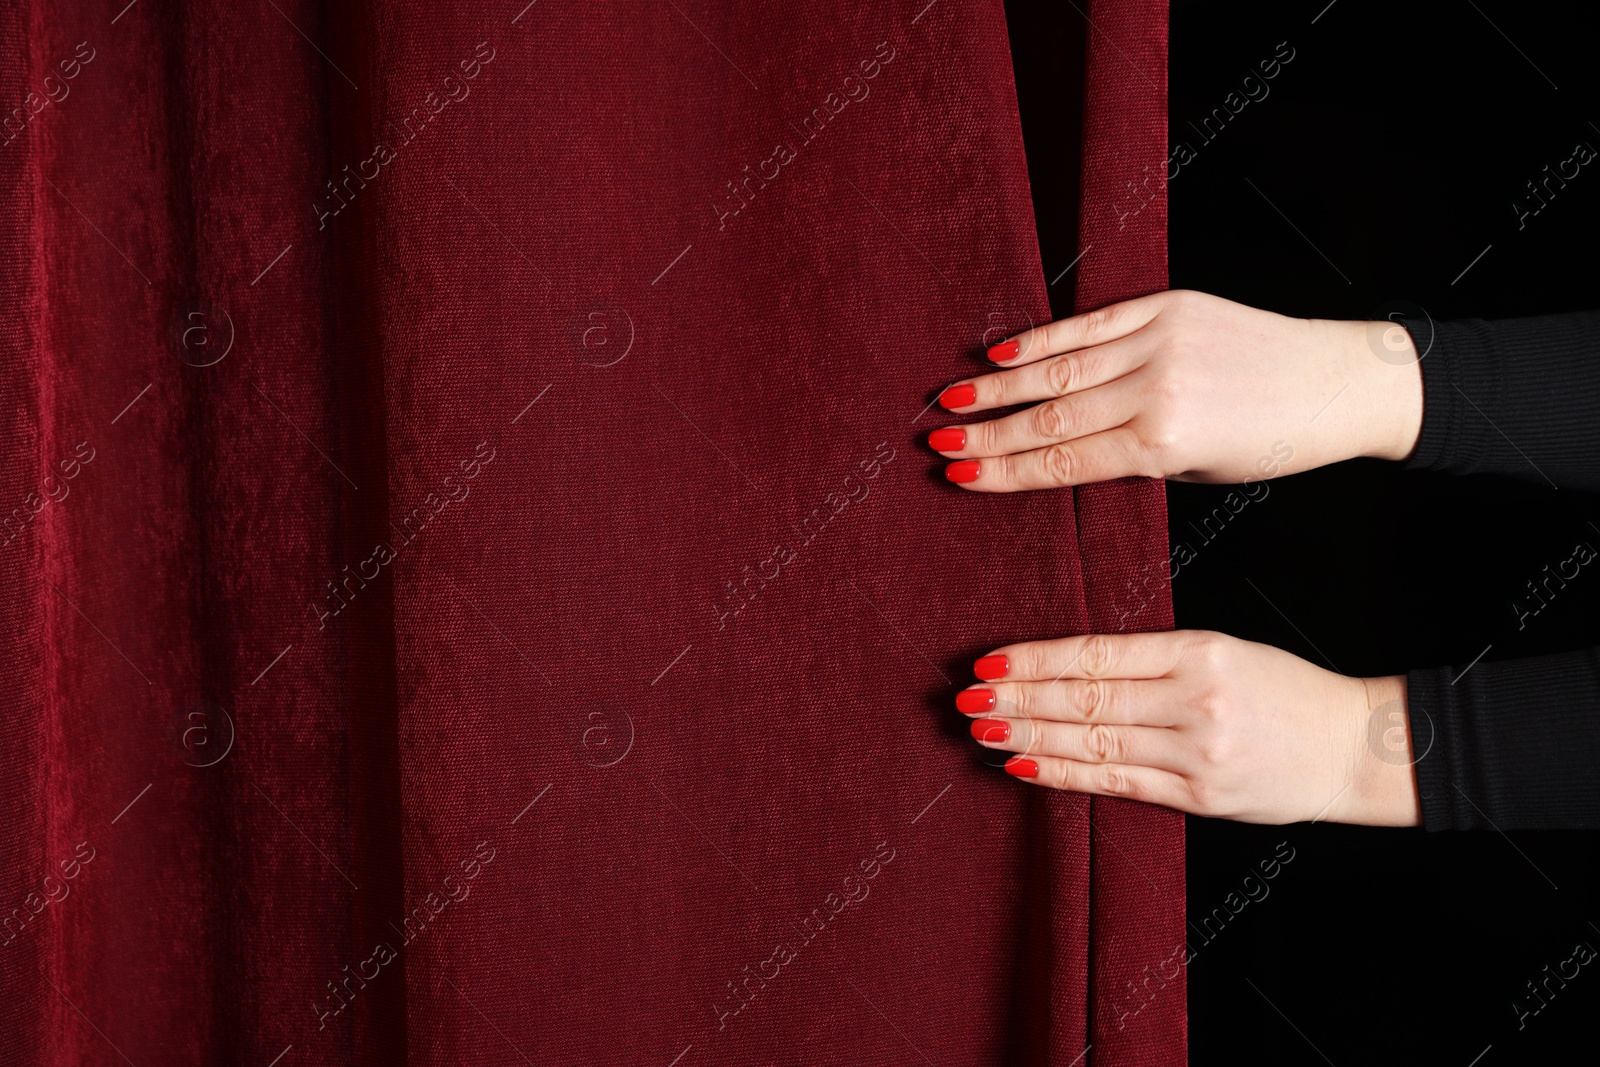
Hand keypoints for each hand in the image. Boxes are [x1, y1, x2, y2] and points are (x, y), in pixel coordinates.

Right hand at [929, 290, 1424, 491]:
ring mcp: (1162, 341)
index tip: (959, 477)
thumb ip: (1130, 456)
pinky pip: (1092, 325)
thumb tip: (1062, 451)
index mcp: (1165, 443)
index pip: (1064, 460)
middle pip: (1050, 415)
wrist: (1339, 381)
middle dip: (987, 433)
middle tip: (937, 443)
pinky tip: (1003, 352)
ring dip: (999, 386)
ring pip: (1060, 368)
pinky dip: (1043, 339)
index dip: (1005, 471)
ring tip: (953, 400)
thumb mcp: (1197, 471)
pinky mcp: (1171, 305)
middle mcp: (1157, 388)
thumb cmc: (1272, 442)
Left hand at [959, 630, 1421, 825]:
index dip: (1036, 660)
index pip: (1097, 654)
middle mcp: (1193, 700)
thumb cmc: (1281, 690)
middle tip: (965, 698)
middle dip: (1018, 699)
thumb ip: (1151, 660)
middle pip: (1085, 700)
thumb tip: (1066, 667)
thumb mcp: (1221, 650)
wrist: (1353, 747)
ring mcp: (1197, 752)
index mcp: (1197, 650)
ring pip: (1093, 743)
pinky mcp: (1200, 796)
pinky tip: (1025, 767)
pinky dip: (1065, 775)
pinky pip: (1118, 783)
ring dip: (1029, 738)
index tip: (989, 661)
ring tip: (982, 730)